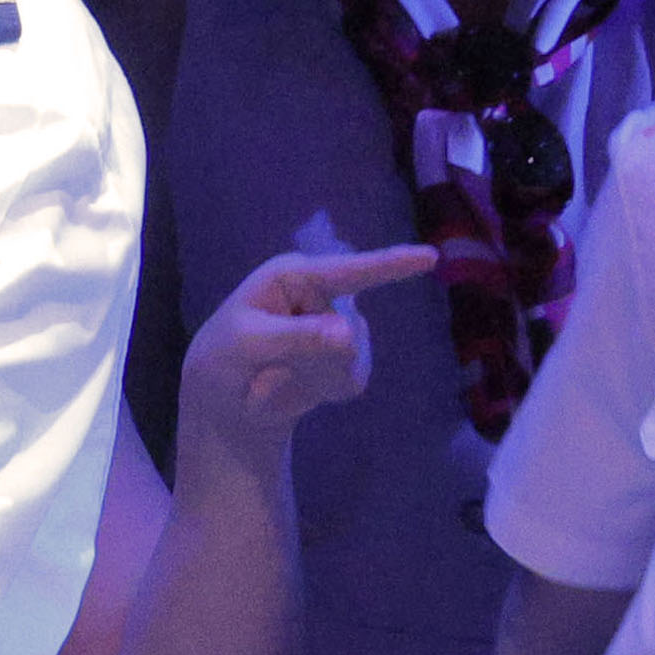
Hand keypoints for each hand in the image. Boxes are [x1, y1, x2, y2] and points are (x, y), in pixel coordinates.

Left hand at [184, 231, 443, 463]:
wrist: (226, 398)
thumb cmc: (225, 355)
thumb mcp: (244, 343)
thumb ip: (294, 337)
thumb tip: (348, 335)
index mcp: (295, 274)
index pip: (347, 270)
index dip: (389, 264)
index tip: (430, 257)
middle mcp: (326, 293)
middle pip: (347, 330)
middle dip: (312, 356)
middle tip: (267, 366)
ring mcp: (343, 326)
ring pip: (351, 358)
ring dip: (313, 375)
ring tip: (279, 372)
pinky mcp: (350, 359)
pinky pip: (352, 380)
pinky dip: (322, 389)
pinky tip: (300, 384)